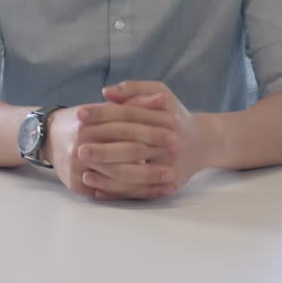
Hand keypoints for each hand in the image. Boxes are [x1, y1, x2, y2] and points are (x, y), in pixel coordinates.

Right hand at [44, 105, 175, 198]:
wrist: (48, 139)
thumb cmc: (82, 120)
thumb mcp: (103, 107)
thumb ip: (133, 102)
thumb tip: (161, 100)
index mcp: (86, 122)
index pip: (124, 122)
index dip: (150, 124)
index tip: (173, 126)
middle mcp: (80, 145)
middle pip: (123, 149)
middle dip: (152, 149)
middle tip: (176, 149)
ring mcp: (77, 168)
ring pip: (119, 175)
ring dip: (148, 176)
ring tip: (170, 175)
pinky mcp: (77, 186)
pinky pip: (111, 193)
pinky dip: (135, 192)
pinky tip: (155, 191)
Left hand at [80, 81, 211, 198]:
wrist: (203, 142)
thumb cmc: (175, 115)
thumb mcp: (161, 93)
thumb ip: (134, 90)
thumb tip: (105, 92)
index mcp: (165, 117)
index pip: (128, 114)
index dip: (102, 114)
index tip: (79, 115)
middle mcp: (170, 142)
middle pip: (131, 147)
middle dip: (103, 150)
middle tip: (78, 150)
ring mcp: (171, 165)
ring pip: (135, 174)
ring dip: (108, 177)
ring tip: (85, 174)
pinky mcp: (169, 184)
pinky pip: (140, 192)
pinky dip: (118, 193)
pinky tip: (98, 191)